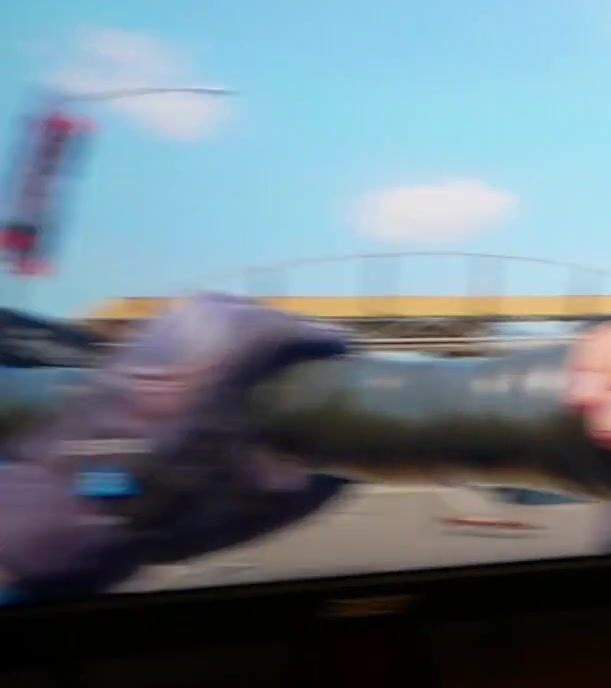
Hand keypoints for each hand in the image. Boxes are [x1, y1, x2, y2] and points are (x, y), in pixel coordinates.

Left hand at [0, 296, 348, 596]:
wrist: (72, 489)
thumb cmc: (165, 483)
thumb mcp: (240, 482)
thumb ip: (292, 476)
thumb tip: (333, 478)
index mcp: (238, 340)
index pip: (300, 329)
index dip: (329, 343)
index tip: (349, 355)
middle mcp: (205, 316)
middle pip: (264, 315)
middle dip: (290, 335)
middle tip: (310, 361)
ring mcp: (167, 319)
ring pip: (227, 311)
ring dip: (251, 332)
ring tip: (268, 363)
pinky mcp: (140, 333)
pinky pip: (195, 322)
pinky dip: (216, 338)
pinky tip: (220, 368)